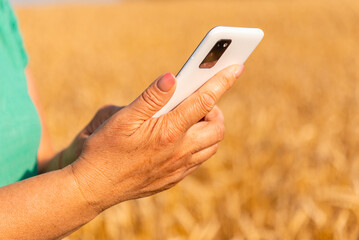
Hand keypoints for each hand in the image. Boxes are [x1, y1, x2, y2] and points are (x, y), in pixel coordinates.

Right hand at [71, 65, 243, 212]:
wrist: (94, 188)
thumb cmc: (104, 150)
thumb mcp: (122, 118)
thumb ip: (151, 97)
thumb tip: (173, 77)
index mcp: (169, 132)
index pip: (204, 101)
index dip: (222, 81)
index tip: (236, 67)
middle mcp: (180, 152)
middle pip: (217, 128)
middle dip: (216, 111)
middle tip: (199, 103)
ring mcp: (179, 168)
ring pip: (211, 147)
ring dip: (208, 130)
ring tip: (190, 120)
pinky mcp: (174, 179)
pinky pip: (198, 160)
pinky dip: (198, 146)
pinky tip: (179, 140)